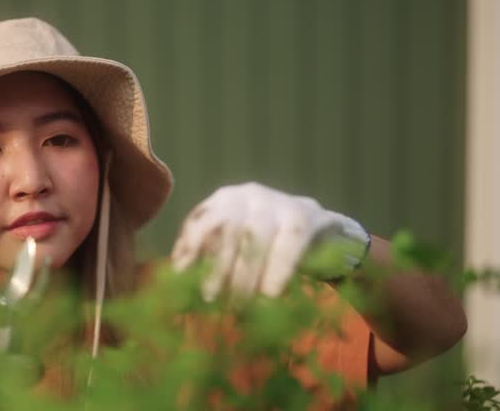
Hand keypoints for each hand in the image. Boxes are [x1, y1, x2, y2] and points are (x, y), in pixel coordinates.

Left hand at [171, 182, 368, 299]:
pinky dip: (277, 270)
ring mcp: (279, 201)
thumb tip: (177, 282)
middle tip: (211, 299)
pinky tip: (269, 294)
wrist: (322, 233)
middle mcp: (249, 195)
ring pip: (256, 235)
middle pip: (227, 228)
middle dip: (216, 267)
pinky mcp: (307, 215)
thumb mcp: (234, 247)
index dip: (189, 246)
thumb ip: (208, 258)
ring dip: (244, 274)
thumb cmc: (266, 247)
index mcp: (225, 200)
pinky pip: (290, 242)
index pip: (201, 219)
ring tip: (239, 305)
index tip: (181, 274)